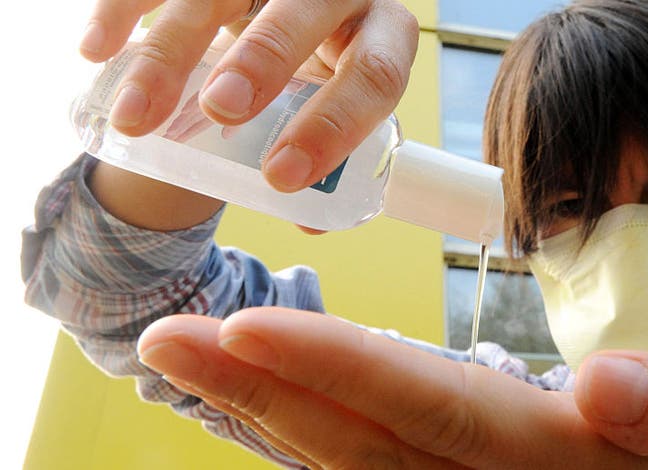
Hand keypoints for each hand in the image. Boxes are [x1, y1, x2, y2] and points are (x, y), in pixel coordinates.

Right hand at [79, 0, 417, 191]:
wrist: (287, 30)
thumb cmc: (319, 83)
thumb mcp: (331, 115)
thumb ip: (327, 163)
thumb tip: (313, 223)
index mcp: (382, 34)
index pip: (374, 74)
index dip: (334, 125)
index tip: (281, 177)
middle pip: (303, 8)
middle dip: (263, 58)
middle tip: (220, 109)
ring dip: (171, 51)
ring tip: (134, 116)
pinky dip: (124, 11)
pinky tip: (97, 52)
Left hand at [138, 309, 647, 468]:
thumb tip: (606, 386)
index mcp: (554, 459)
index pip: (433, 408)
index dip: (340, 370)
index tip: (246, 326)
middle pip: (360, 445)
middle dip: (263, 390)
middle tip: (171, 340)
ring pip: (345, 468)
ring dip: (262, 413)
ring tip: (187, 360)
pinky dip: (297, 438)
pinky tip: (250, 402)